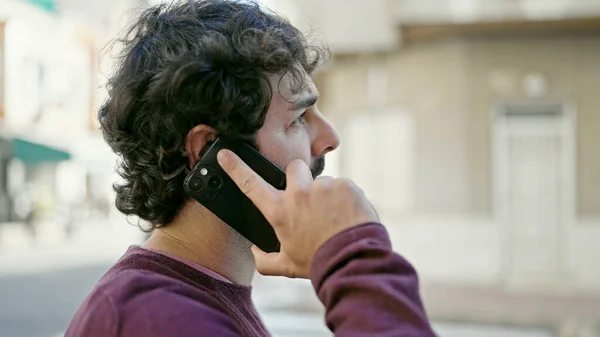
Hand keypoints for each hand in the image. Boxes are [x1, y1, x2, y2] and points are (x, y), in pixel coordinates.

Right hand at [217, 150, 378, 278]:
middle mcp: (299, 194)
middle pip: (293, 168)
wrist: (354, 261)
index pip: (250, 184)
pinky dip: (346, 199)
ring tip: (334, 218)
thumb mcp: (287, 266)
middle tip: (309, 199)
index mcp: (280, 212)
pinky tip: (348, 216)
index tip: (225, 154)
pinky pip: (343, 186)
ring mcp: (323, 187)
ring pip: (322, 181)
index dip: (235, 168)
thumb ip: (264, 261)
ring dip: (326, 195)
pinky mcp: (346, 185)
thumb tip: (255, 252)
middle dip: (300, 178)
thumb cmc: (319, 263)